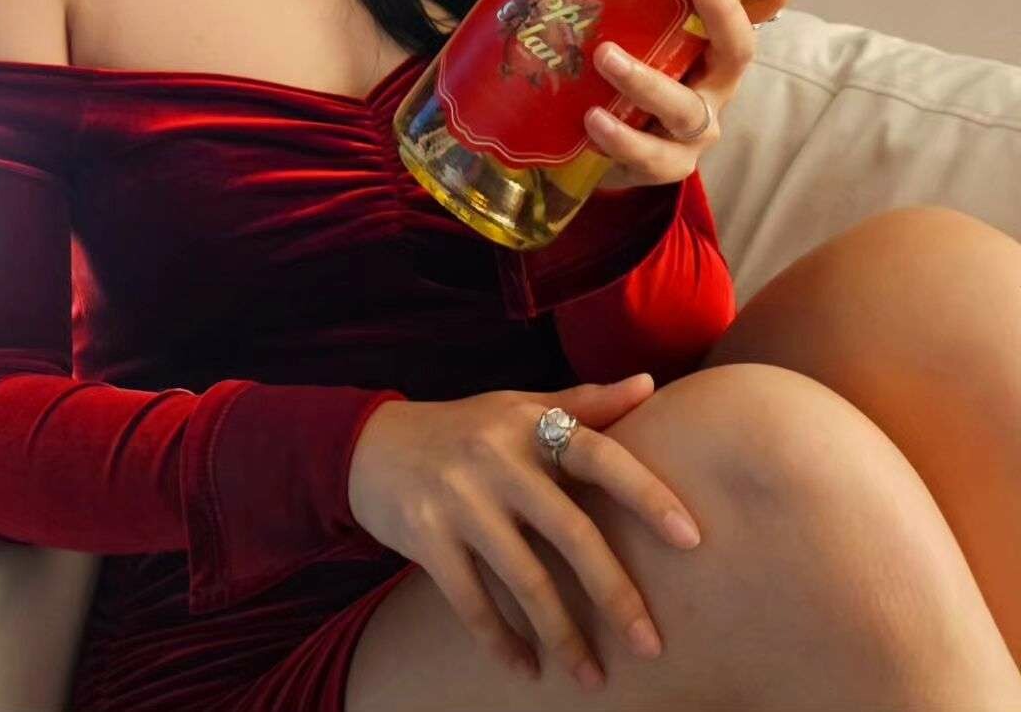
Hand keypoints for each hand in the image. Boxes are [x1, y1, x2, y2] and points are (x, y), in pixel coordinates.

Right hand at [346, 376, 703, 688]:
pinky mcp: (424, 536)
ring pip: (524, 578)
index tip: (692, 538)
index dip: (647, 493)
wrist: (369, 443)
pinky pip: (471, 601)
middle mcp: (497, 458)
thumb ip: (582, 402)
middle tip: (652, 644)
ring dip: (563, 634)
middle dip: (614, 592)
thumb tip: (649, 384)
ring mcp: (459, 498)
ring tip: (594, 677)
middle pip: (570, 530)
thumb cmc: (464, 428)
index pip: (599, 455)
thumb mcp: (518, 408)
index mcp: (529, 424)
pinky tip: (526, 670)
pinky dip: (501, 642)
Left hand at [585, 0, 803, 191]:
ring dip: (646, 81)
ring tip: (605, 57)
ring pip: (684, 106)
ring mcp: (696, 128)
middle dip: (723, 13)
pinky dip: (623, 138)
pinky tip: (593, 118)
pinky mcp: (666, 164)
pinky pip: (652, 156)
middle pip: (740, 49)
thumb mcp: (629, 18)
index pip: (762, 2)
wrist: (606, 148)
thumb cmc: (628, 65)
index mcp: (715, 43)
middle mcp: (716, 82)